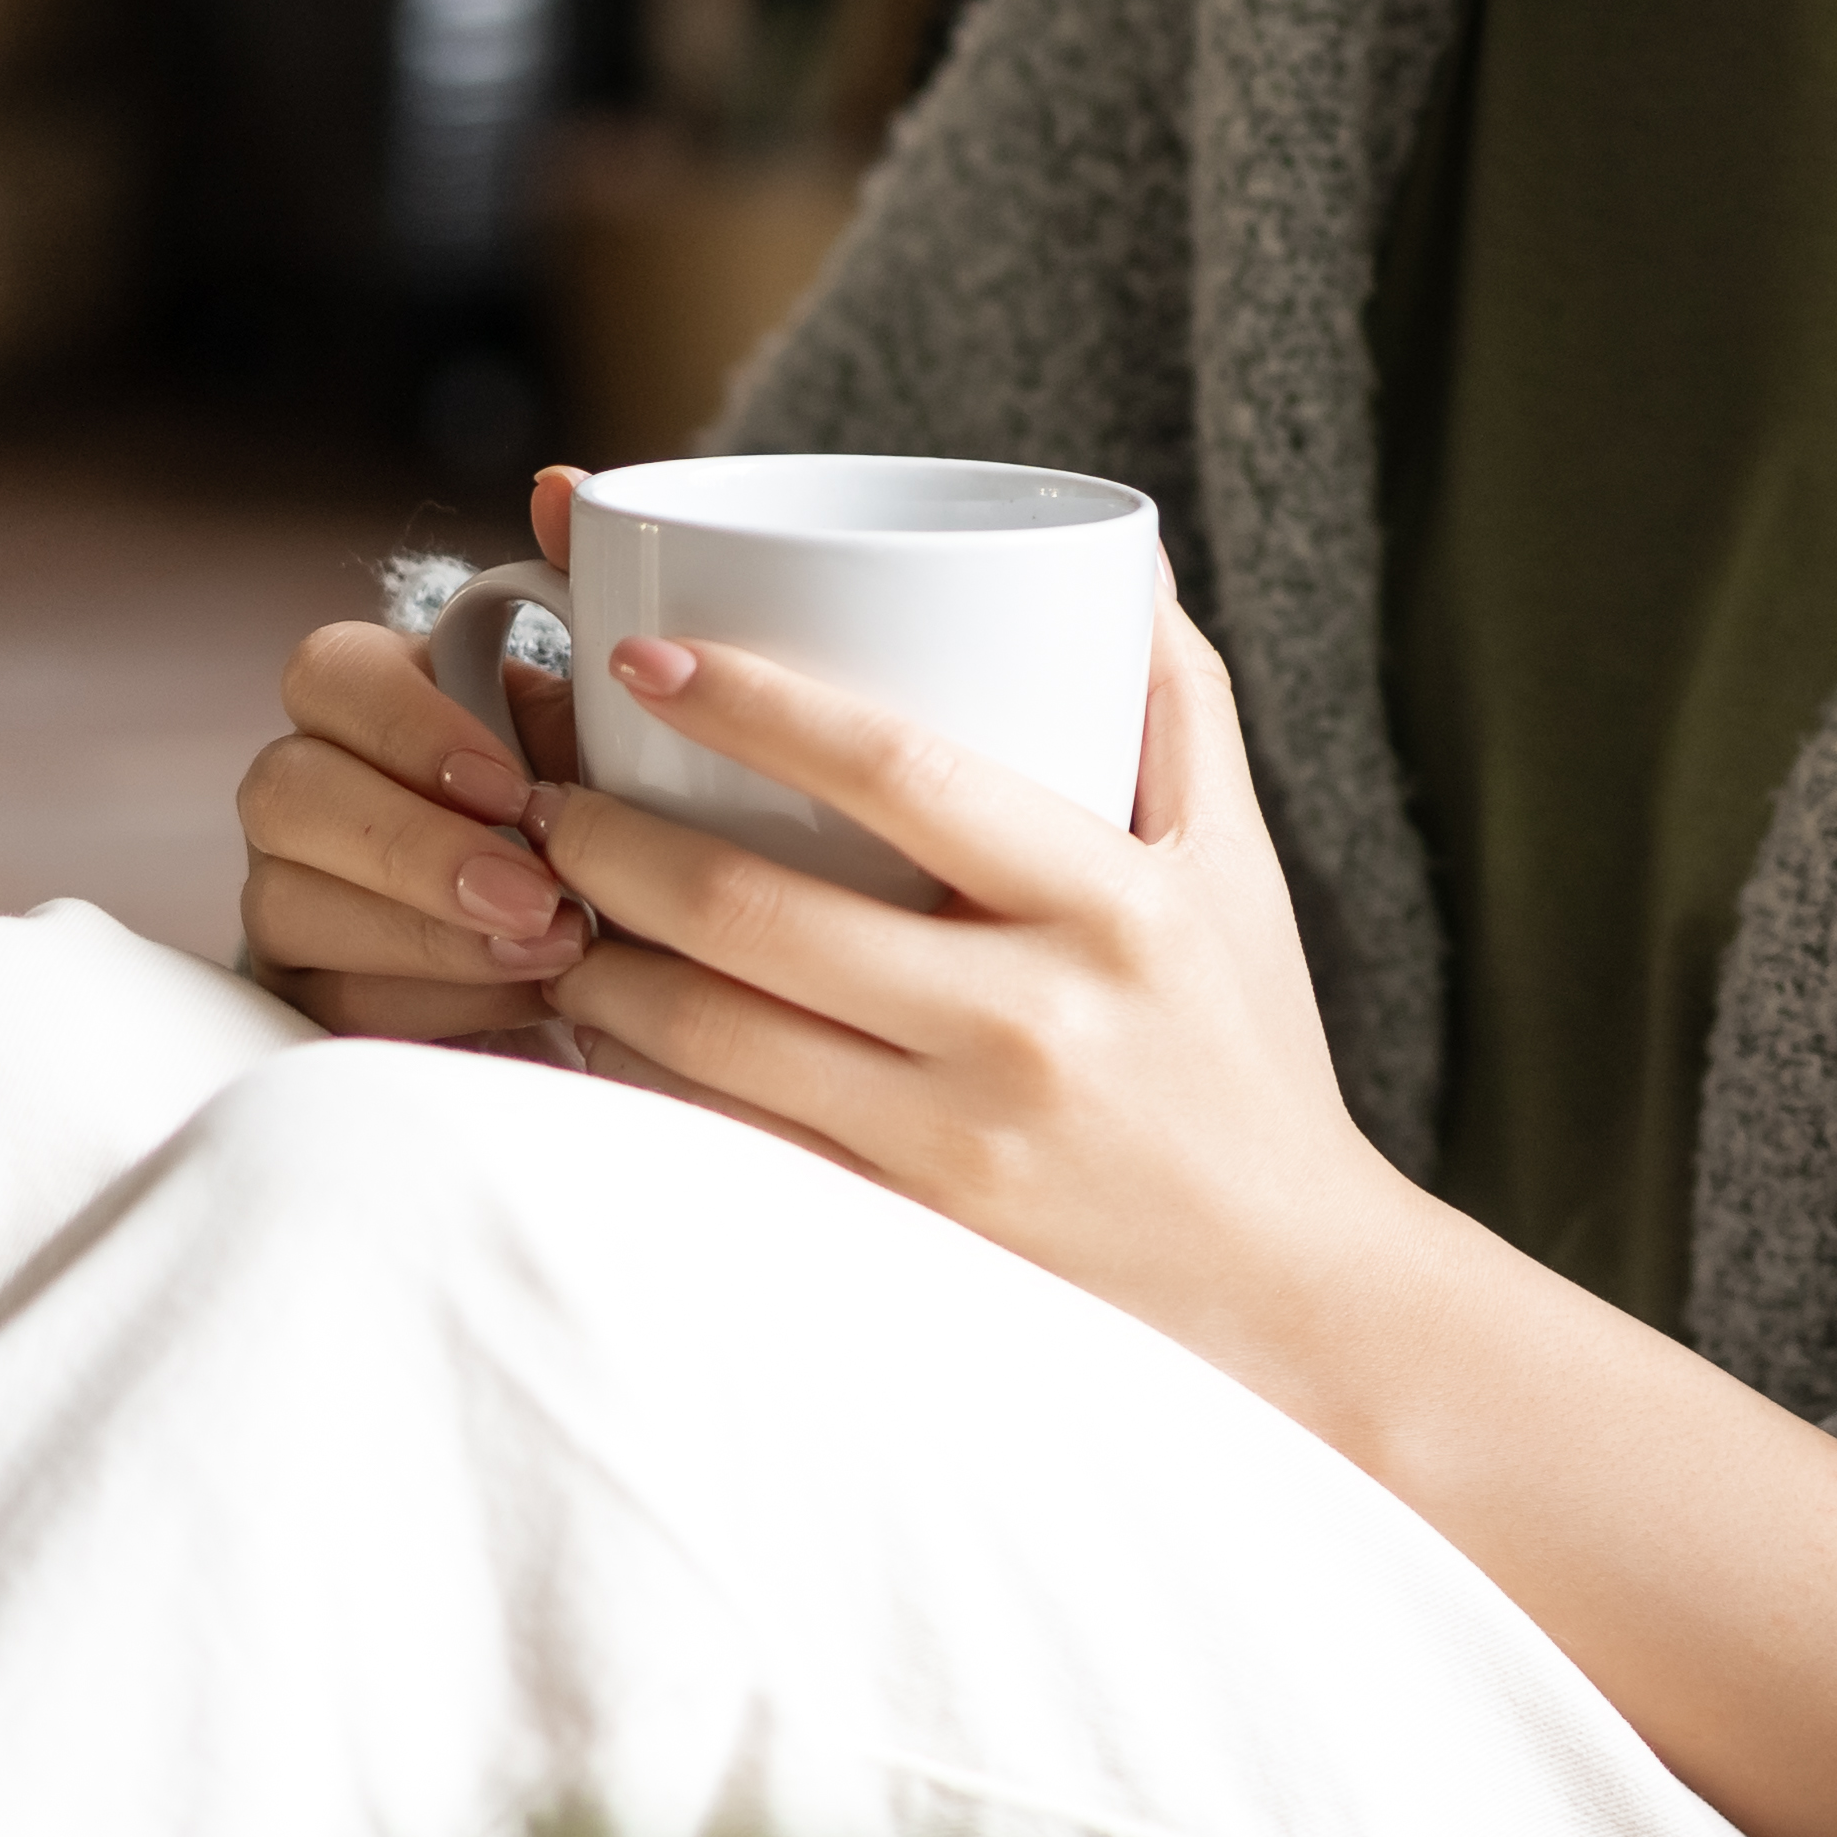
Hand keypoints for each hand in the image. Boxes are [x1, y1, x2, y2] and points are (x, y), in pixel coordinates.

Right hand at [235, 466, 595, 1039]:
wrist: (621, 926)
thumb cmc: (601, 791)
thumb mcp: (611, 699)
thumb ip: (588, 587)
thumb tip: (562, 489)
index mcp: (372, 696)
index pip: (326, 671)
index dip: (403, 727)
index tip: (508, 783)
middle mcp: (309, 785)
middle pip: (285, 794)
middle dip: (413, 851)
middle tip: (536, 896)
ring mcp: (292, 889)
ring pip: (294, 907)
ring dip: (431, 939)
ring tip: (555, 953)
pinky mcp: (311, 988)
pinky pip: (329, 1001)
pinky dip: (434, 1006)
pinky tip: (527, 1004)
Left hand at [527, 596, 1421, 1394]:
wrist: (1290, 1290)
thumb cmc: (1247, 1050)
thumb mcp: (1240, 864)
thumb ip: (1178, 696)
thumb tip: (1114, 546)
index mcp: (1106, 903)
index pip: (901, 770)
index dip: (753, 704)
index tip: (643, 654)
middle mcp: (1028, 1024)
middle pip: (759, 912)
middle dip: (613, 842)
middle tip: (546, 791)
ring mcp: (956, 1146)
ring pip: (714, 1041)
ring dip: (601, 964)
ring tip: (547, 908)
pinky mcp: (907, 1239)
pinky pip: (732, 1147)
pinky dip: (641, 1085)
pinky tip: (595, 1036)